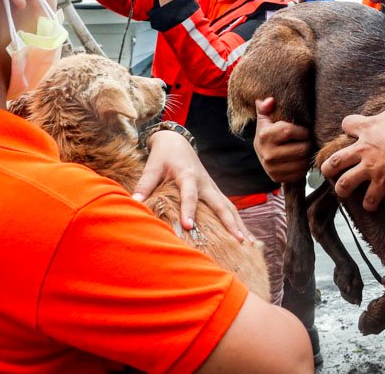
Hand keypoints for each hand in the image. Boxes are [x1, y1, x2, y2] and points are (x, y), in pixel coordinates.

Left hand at [135, 129, 250, 241]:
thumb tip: (135, 202)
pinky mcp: (215, 192)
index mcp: (189, 176)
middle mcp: (205, 183)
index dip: (189, 210)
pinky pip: (229, 208)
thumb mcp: (152, 166)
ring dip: (240, 225)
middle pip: (221, 204)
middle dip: (230, 223)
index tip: (189, 226)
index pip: (190, 195)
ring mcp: (213, 188)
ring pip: (230, 208)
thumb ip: (145, 184)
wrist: (177, 141)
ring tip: (249, 244)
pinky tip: (245, 236)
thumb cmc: (164, 155)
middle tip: (238, 240)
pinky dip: (238, 221)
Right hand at [253, 97, 313, 182]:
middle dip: (308, 143)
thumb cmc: (267, 132)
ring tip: (305, 148)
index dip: (303, 130)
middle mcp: (267, 154)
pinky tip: (300, 159)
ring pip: (303, 162)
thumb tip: (270, 100)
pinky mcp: (277, 178)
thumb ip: (265, 107)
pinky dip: (303, 166)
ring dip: (307, 155)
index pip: (290, 131)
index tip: (305, 130)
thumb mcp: (265, 118)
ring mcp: (272, 168)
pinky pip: (300, 173)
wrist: (260, 154)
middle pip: (301, 148)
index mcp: (264, 136)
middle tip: (308, 140)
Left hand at [321, 79, 384, 210]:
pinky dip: (368, 203)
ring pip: (345, 182)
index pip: (347, 124)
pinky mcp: (382, 183)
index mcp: (368, 128)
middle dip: (328, 167)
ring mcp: (371, 168)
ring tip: (342, 191)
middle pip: (335, 160)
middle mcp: (364, 149)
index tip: (350, 130)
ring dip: (342, 188)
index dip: (348, 126)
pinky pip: (370, 197)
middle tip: (327, 170)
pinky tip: (368, 205)